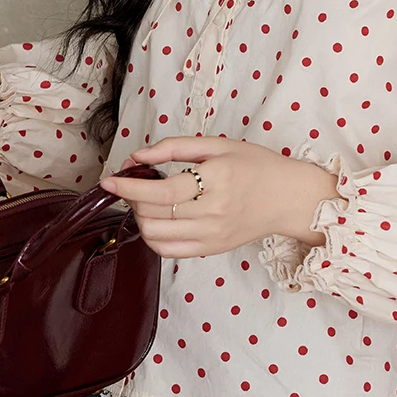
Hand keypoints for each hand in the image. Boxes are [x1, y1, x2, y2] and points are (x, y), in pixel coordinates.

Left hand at [101, 135, 344, 259]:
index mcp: (216, 180)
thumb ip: (175, 148)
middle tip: (134, 184)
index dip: (129, 187)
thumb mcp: (218, 145)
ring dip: (140, 218)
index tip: (109, 181)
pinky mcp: (211, 250)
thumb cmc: (255, 166)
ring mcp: (212, 235)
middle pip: (153, 215)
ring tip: (147, 202)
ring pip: (156, 236)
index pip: (160, 192)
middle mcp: (213, 212)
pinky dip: (152, 237)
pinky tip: (156, 219)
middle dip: (133, 199)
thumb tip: (137, 157)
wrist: (288, 198)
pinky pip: (169, 251)